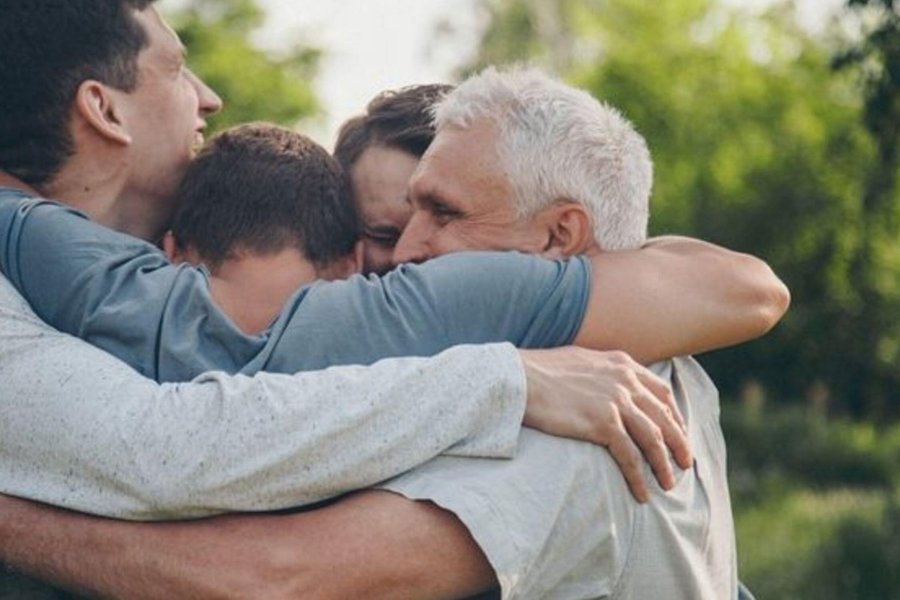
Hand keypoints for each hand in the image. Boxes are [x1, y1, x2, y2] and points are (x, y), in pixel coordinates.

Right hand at [518, 347, 691, 502]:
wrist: (518, 379)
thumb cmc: (539, 371)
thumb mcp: (580, 360)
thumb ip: (602, 371)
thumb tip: (606, 384)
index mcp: (621, 364)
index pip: (661, 392)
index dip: (675, 415)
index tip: (679, 433)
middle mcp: (625, 380)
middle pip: (664, 417)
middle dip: (679, 443)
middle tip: (685, 464)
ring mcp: (616, 401)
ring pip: (653, 439)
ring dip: (664, 465)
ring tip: (668, 485)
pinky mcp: (602, 423)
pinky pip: (630, 457)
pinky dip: (639, 478)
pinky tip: (641, 494)